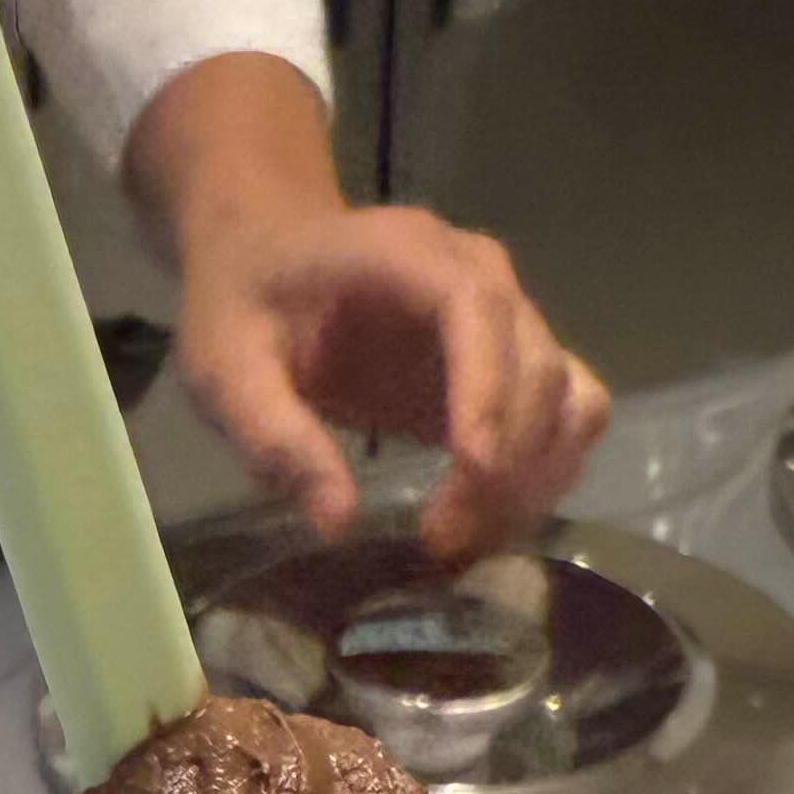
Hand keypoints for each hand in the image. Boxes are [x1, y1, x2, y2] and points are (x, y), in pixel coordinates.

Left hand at [123, 56, 606, 562]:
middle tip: (441, 539)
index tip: (473, 470)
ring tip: (467, 539)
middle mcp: (479, 275)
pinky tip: (489, 520)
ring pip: (568, 397)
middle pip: (535, 365)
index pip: (475, 309)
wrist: (266, 257)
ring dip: (536, 477)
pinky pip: (565, 416)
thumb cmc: (243, 303)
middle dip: (504, 463)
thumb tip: (338, 522)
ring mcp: (508, 318)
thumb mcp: (225, 369)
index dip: (487, 389)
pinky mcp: (512, 365)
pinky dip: (544, 473)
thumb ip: (275, 437)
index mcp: (407, 253)